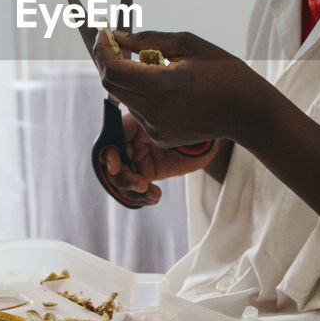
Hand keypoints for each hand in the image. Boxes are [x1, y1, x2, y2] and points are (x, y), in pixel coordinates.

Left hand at [92, 29, 271, 148]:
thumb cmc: (223, 71)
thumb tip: (118, 37)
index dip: (102, 50)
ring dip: (128, 80)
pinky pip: (139, 113)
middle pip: (110, 86)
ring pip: (124, 99)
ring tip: (154, 66)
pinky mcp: (160, 139)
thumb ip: (148, 40)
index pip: (112, 69)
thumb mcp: (188, 44)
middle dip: (109, 63)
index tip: (105, 34)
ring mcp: (156, 129)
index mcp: (161, 86)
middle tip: (117, 45)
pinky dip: (142, 97)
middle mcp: (154, 112)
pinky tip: (166, 88)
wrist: (248, 111)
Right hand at [100, 112, 222, 204]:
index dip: (108, 154)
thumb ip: (159, 129)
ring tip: (152, 195)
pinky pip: (134, 189)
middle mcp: (131, 140)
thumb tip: (140, 130)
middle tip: (141, 186)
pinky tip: (155, 197)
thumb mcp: (180, 128)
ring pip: (121, 179)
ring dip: (132, 192)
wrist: (212, 141)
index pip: (111, 137)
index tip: (116, 167)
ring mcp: (138, 157)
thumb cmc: (197, 128)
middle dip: (123, 179)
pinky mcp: (146, 172)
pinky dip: (141, 197)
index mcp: (134, 123)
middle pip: (110, 163)